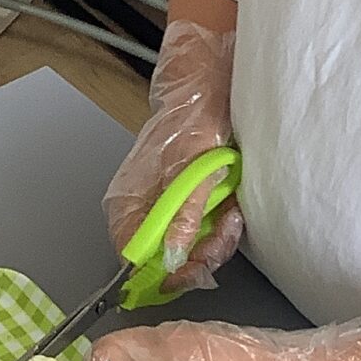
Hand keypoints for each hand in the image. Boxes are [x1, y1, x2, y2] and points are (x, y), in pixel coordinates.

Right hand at [105, 21, 243, 292]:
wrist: (208, 88)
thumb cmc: (192, 119)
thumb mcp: (191, 168)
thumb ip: (182, 214)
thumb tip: (170, 258)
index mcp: (129, 204)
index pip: (133, 258)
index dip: (162, 272)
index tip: (192, 272)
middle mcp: (144, 211)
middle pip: (165, 258)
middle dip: (201, 252)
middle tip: (224, 230)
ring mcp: (167, 208)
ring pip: (190, 248)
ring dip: (217, 238)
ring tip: (231, 212)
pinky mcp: (188, 204)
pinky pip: (203, 232)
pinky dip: (221, 226)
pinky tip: (231, 209)